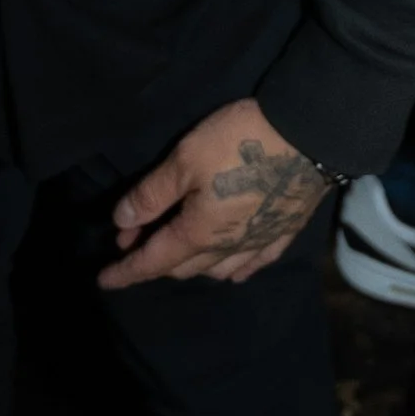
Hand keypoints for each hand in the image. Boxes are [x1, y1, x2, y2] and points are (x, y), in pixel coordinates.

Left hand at [99, 98, 329, 288]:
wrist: (311, 135)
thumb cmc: (239, 143)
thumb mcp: (185, 160)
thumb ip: (151, 194)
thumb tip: (121, 223)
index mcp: (199, 233)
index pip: (154, 261)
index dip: (126, 271)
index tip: (103, 280)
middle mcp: (228, 248)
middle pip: (183, 267)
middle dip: (154, 260)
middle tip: (133, 240)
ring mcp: (260, 243)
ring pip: (217, 270)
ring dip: (191, 266)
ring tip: (177, 253)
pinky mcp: (285, 231)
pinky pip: (254, 264)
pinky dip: (235, 270)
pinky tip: (232, 272)